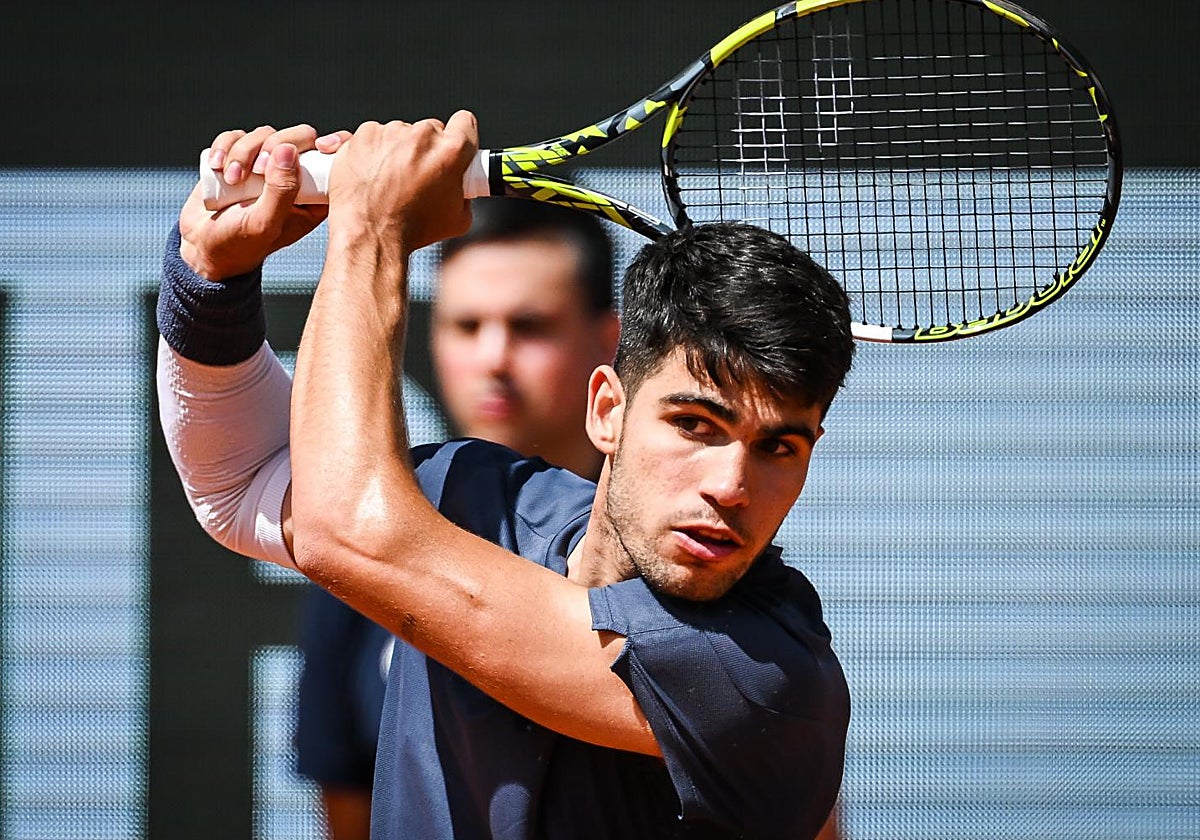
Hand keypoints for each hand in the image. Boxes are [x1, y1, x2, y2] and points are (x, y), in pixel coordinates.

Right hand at [179, 124, 351, 279]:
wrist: (203, 245)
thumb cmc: (239, 242)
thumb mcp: (264, 222)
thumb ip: (281, 191)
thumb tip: (289, 151)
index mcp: (313, 197)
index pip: (333, 160)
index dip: (333, 144)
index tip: (320, 146)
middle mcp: (293, 178)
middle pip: (300, 137)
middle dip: (274, 146)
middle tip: (256, 170)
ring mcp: (266, 165)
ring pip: (266, 134)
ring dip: (243, 151)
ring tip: (230, 179)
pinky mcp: (241, 157)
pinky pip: (237, 136)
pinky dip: (224, 146)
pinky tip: (216, 166)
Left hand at [325, 111, 478, 252]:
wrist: (369, 237)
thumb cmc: (409, 230)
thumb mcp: (458, 220)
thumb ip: (464, 193)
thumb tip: (460, 187)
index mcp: (450, 151)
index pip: (465, 122)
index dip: (461, 134)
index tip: (454, 145)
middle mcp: (421, 136)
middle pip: (431, 129)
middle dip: (426, 150)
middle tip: (417, 177)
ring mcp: (389, 133)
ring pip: (400, 133)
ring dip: (398, 151)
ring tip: (390, 182)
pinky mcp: (362, 136)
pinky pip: (373, 136)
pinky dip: (373, 152)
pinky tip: (373, 175)